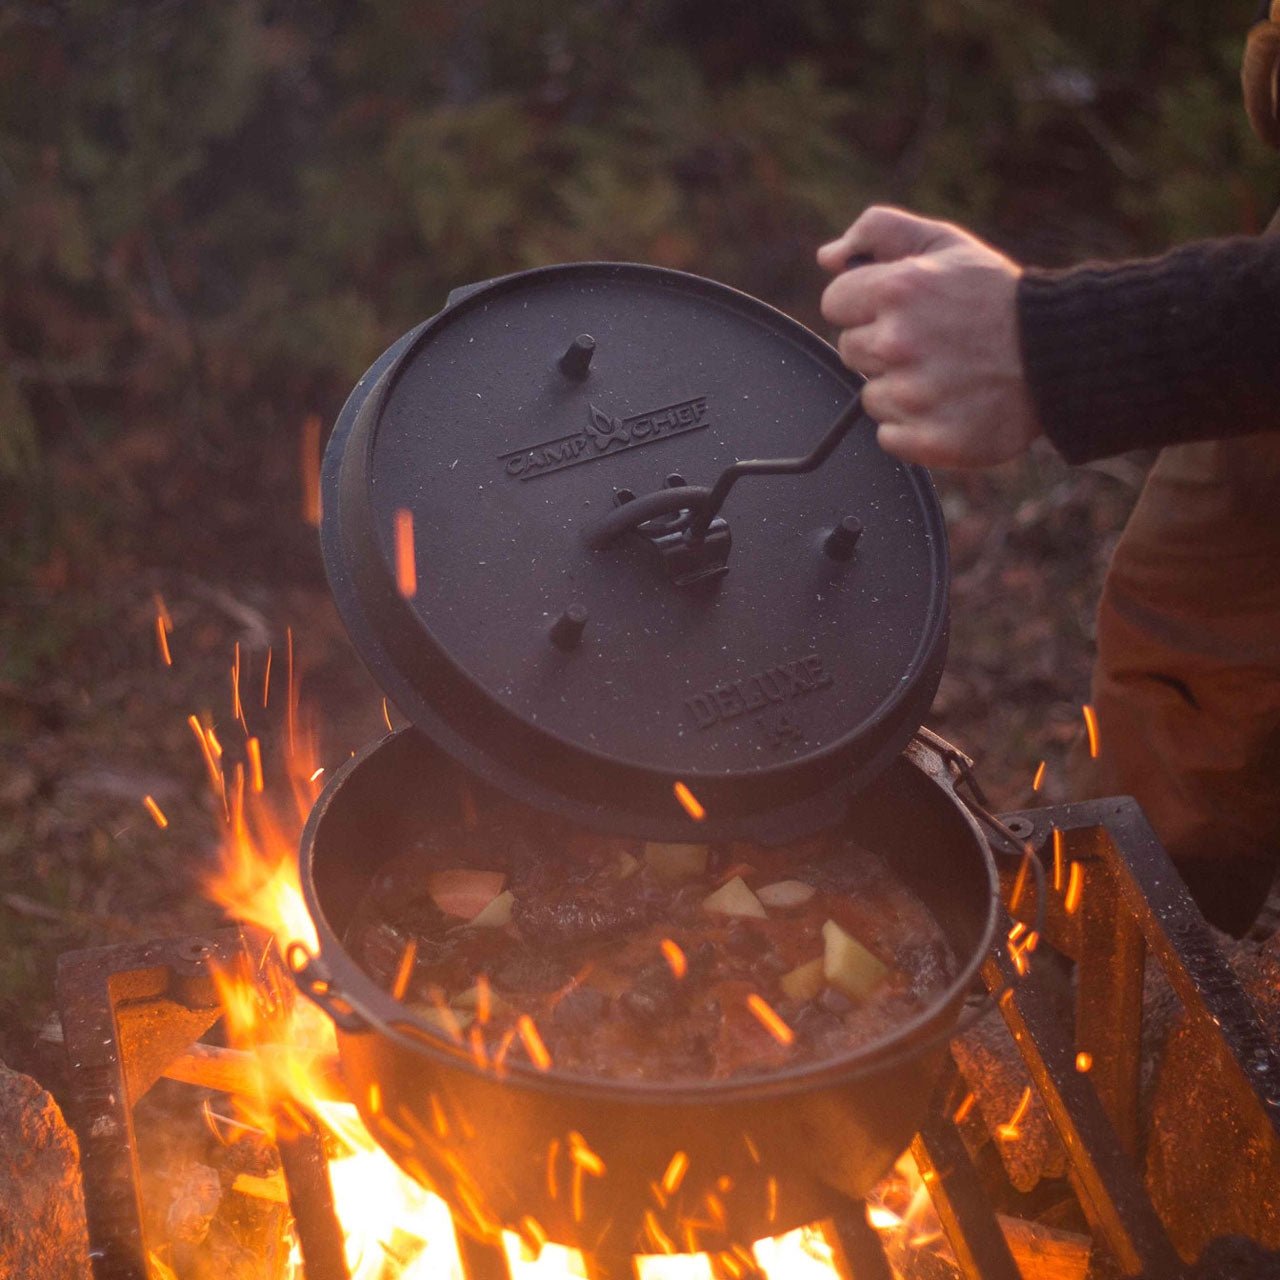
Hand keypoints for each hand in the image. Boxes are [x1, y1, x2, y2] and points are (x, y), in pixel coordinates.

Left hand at [817, 206, 1041, 467]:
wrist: (1061, 354)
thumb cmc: (996, 297)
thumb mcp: (945, 243)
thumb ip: (879, 232)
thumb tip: (827, 257)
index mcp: (897, 289)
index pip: (836, 302)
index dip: (865, 304)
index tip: (900, 309)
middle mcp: (898, 342)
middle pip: (850, 350)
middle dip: (882, 346)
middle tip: (931, 342)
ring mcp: (912, 395)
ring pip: (870, 396)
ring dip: (899, 388)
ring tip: (946, 374)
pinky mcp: (928, 439)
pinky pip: (889, 437)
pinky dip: (913, 429)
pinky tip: (948, 406)